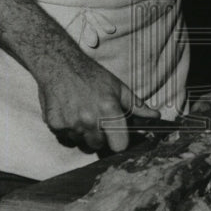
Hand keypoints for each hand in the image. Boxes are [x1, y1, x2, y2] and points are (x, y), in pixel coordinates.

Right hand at [36, 49, 158, 152]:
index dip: (120, 142)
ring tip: (82, 113)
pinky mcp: (55, 125)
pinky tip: (70, 113)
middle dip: (100, 136)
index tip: (117, 136)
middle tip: (97, 119)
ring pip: (81, 142)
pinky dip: (68, 130)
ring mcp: (71, 124)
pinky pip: (66, 138)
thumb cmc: (91, 75)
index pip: (120, 145)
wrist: (59, 64)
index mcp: (108, 110)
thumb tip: (155, 117)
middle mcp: (89, 119)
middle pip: (99, 145)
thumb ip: (137, 106)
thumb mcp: (118, 87)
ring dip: (83, 134)